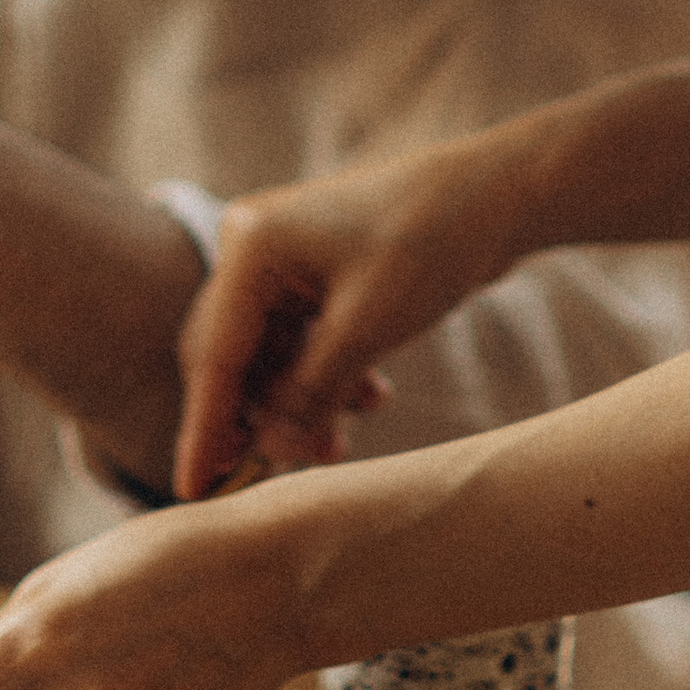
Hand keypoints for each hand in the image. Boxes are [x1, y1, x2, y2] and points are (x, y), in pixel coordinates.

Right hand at [172, 136, 523, 498]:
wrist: (496, 195)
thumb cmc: (430, 244)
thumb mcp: (367, 328)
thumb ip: (310, 393)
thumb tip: (271, 449)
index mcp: (251, 247)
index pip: (214, 355)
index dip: (204, 429)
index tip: (194, 493)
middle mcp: (254, 248)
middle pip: (233, 357)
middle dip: (260, 417)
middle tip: (283, 469)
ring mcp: (283, 260)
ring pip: (271, 357)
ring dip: (299, 403)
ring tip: (338, 445)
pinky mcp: (315, 275)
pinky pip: (301, 343)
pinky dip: (324, 378)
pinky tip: (367, 399)